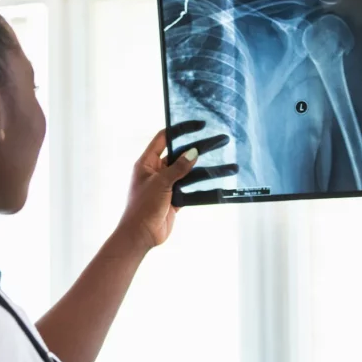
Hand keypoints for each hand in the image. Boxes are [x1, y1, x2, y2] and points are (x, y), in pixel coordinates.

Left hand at [117, 121, 238, 249]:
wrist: (140, 236)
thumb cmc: (142, 207)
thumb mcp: (161, 183)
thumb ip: (178, 168)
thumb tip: (193, 152)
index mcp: (146, 162)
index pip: (163, 139)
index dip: (179, 130)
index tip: (197, 125)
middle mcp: (156, 171)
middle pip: (178, 155)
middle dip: (196, 148)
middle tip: (215, 141)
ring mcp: (165, 185)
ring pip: (186, 172)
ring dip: (201, 168)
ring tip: (221, 161)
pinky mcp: (174, 199)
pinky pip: (189, 188)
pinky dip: (200, 185)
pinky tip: (215, 180)